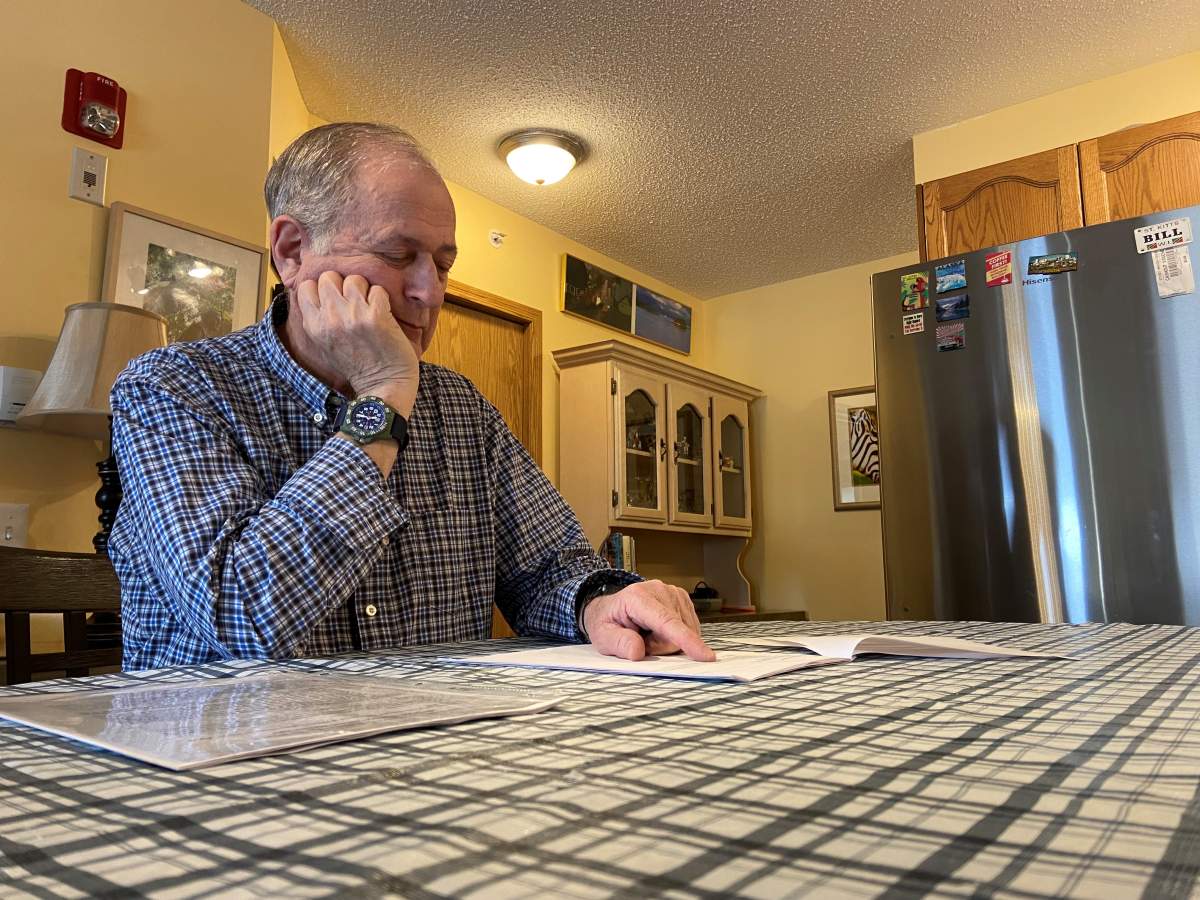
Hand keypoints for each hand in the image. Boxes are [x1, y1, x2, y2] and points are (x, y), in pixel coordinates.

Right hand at [293, 271, 417, 415]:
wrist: (383, 386)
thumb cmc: (357, 367)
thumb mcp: (324, 345)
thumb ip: (318, 320)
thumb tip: (316, 292)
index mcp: (314, 326)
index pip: (306, 286)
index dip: (322, 288)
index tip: (334, 298)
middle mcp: (330, 318)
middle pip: (329, 277)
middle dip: (342, 285)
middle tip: (354, 301)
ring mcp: (353, 315)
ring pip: (354, 279)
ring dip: (364, 290)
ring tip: (369, 307)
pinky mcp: (377, 316)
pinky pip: (378, 289)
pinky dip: (383, 299)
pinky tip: (383, 314)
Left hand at [583, 580, 714, 661]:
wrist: (609, 609)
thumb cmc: (606, 623)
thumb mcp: (602, 637)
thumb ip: (617, 643)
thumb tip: (637, 651)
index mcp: (637, 598)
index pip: (667, 622)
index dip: (686, 640)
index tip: (706, 655)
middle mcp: (659, 590)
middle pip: (676, 633)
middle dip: (660, 646)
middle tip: (641, 640)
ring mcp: (673, 592)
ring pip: (686, 631)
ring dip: (668, 641)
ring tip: (648, 634)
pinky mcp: (682, 599)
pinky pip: (690, 628)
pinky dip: (675, 635)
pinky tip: (659, 630)